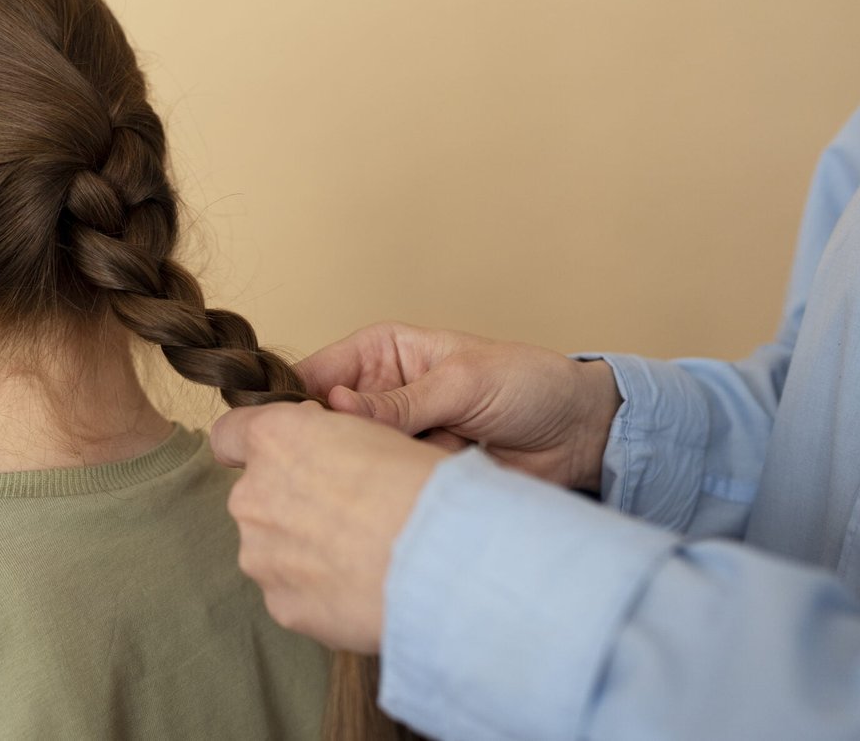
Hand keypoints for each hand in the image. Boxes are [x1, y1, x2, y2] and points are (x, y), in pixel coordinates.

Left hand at [210, 401, 445, 652]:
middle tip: (350, 515)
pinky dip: (318, 591)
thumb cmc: (422, 485)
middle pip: (257, 496)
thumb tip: (330, 454)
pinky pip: (292, 592)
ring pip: (272, 548)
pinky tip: (360, 588)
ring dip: (304, 551)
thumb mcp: (377, 433)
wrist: (443, 560)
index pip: (228, 436)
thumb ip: (329, 443)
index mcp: (275, 439)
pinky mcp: (280, 605)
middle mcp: (252, 495)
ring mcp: (260, 555)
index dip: (254, 446)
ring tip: (362, 557)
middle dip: (292, 504)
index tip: (285, 458)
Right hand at [297, 321, 621, 492]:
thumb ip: (400, 401)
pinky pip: (382, 491)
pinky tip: (385, 506)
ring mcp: (394, 441)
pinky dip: (383, 500)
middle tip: (317, 471)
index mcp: (380, 354)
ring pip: (349, 464)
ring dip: (354, 478)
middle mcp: (377, 397)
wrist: (581, 436)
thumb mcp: (463, 382)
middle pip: (322, 426)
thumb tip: (335, 409)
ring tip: (358, 492)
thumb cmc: (529, 385)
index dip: (290, 404)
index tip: (278, 436)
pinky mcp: (412, 478)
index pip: (315, 376)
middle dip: (319, 449)